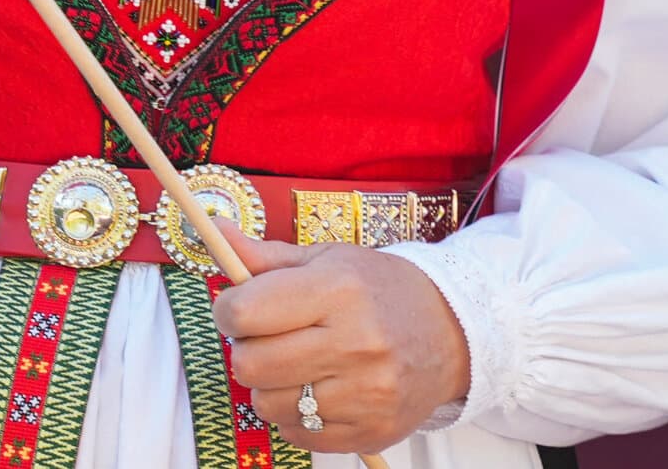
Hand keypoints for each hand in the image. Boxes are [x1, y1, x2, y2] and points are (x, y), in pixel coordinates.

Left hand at [210, 224, 470, 454]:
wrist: (450, 331)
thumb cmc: (378, 288)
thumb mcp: (326, 259)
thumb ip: (265, 257)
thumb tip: (216, 232)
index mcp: (336, 289)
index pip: (245, 312)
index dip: (228, 309)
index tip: (237, 306)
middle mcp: (353, 342)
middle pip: (250, 364)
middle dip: (246, 348)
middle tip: (267, 336)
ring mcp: (364, 393)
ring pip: (268, 404)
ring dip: (269, 385)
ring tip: (294, 363)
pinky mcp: (371, 431)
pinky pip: (298, 435)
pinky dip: (294, 415)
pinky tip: (315, 388)